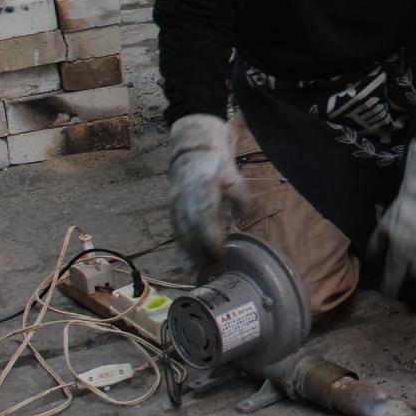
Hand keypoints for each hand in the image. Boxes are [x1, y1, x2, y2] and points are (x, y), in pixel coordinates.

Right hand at [168, 115, 248, 268]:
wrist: (192, 143)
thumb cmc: (216, 158)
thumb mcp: (233, 171)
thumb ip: (238, 194)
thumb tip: (244, 215)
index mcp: (201, 185)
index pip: (204, 214)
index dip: (210, 235)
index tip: (219, 251)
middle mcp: (184, 195)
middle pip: (190, 226)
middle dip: (199, 250)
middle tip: (210, 269)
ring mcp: (175, 200)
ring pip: (179, 230)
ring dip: (187, 252)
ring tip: (194, 272)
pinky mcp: (172, 205)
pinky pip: (175, 229)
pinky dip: (180, 247)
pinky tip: (184, 263)